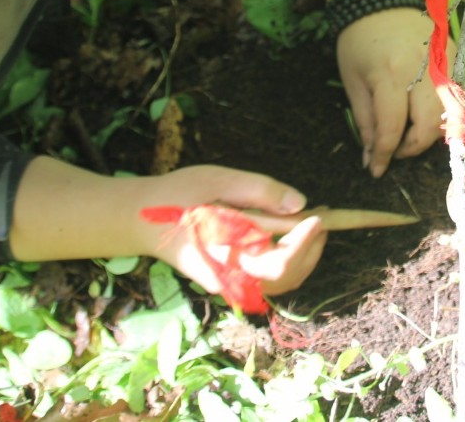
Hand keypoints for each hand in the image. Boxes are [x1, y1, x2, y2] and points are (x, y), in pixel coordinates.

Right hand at [143, 166, 326, 296]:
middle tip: (324, 216)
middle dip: (312, 248)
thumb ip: (258, 190)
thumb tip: (300, 204)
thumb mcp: (217, 180)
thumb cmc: (178, 195)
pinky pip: (271, 280)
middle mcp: (229, 279)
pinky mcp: (232, 282)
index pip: (277, 265)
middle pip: (286, 278)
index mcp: (223, 255)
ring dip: (305, 256)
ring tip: (314, 222)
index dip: (303, 243)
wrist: (141, 220)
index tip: (317, 217)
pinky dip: (291, 260)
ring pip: (282, 283)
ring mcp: (230, 284)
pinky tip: (294, 233)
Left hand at [336, 7, 443, 176]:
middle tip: (394, 149)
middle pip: (430, 127)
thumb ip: (365, 122)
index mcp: (390, 75)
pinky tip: (426, 113)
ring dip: (431, 133)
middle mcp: (423, 70)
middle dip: (411, 148)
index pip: (392, 129)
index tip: (376, 170)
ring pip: (451, 115)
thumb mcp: (352, 82)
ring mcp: (445, 63)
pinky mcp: (456, 57)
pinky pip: (460, 96)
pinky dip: (447, 112)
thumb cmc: (358, 41)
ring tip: (409, 131)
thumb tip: (371, 157)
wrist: (378, 0)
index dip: (383, 155)